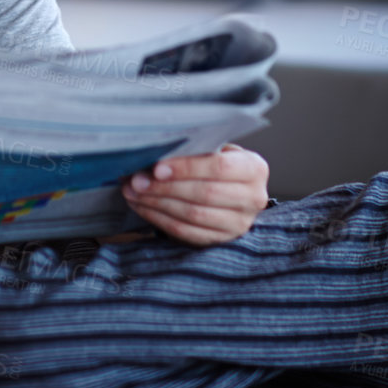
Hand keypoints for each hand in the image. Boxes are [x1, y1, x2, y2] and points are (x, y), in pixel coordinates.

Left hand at [121, 144, 268, 245]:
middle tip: (136, 180)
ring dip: (157, 203)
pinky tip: (142, 206)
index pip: (220, 167)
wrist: (232, 187)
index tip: (157, 167)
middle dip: (165, 187)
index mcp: (254, 168)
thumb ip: (195, 148)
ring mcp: (239, 224)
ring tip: (133, 191)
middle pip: (204, 194)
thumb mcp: (215, 148)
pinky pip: (186, 232)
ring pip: (193, 215)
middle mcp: (253, 198)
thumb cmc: (217, 160)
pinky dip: (159, 219)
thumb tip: (156, 150)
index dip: (187, 168)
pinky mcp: (222, 240)